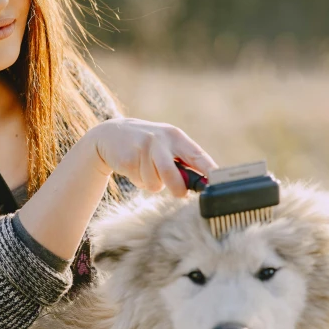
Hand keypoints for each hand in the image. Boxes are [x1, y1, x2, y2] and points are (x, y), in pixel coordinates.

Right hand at [87, 118, 217, 196]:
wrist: (111, 134)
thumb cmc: (147, 145)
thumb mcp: (166, 146)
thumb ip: (183, 162)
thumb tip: (203, 184)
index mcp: (175, 136)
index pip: (198, 155)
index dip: (209, 171)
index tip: (218, 184)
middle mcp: (160, 139)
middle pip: (172, 173)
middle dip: (177, 188)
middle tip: (179, 194)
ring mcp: (142, 148)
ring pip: (155, 183)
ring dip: (153, 184)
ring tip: (146, 170)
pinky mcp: (127, 158)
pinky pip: (140, 182)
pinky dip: (139, 181)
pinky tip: (134, 168)